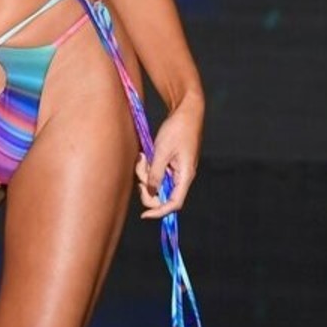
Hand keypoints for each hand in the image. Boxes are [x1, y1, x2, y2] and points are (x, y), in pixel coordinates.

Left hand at [136, 95, 202, 218]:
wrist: (186, 111)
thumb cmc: (178, 129)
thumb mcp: (162, 151)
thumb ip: (155, 174)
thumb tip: (151, 192)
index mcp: (185, 175)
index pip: (174, 203)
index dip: (160, 212)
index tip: (144, 215)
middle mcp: (181, 176)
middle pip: (161, 194)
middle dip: (147, 185)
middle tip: (140, 167)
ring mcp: (175, 170)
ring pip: (156, 182)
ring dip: (145, 173)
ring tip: (142, 156)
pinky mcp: (170, 163)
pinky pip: (156, 172)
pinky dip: (147, 167)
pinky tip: (144, 156)